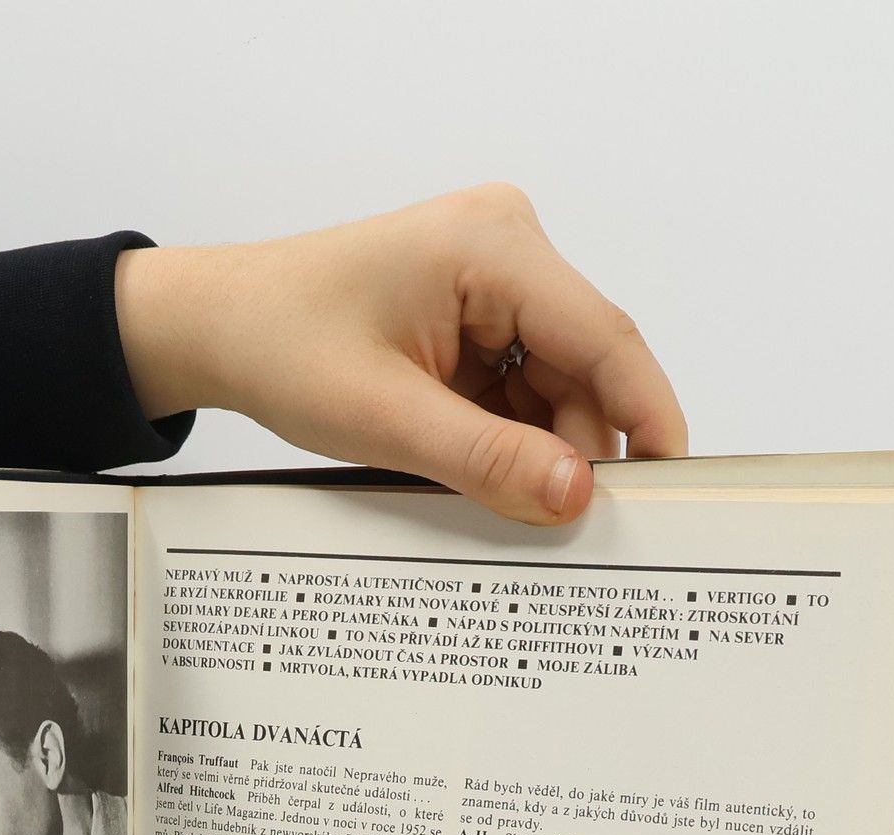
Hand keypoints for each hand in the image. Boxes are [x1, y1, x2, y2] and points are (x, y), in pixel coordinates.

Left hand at [115, 183, 686, 525]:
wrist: (217, 328)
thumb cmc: (279, 344)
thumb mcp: (383, 417)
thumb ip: (485, 459)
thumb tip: (575, 494)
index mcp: (495, 245)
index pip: (605, 338)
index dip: (649, 416)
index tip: (677, 485)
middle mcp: (508, 247)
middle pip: (584, 368)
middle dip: (578, 449)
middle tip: (574, 530)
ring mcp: (493, 282)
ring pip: (553, 387)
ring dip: (539, 450)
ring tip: (507, 506)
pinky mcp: (474, 318)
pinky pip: (517, 390)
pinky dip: (510, 440)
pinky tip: (488, 479)